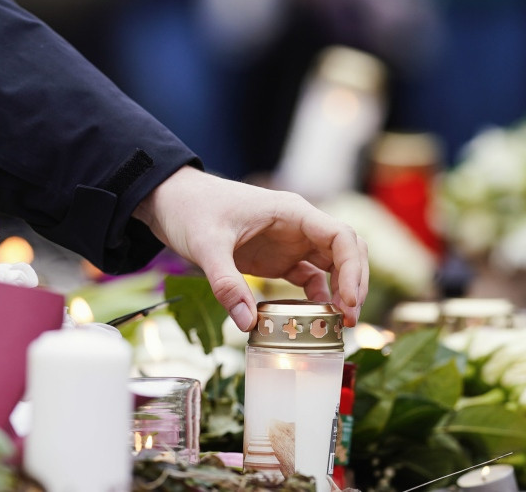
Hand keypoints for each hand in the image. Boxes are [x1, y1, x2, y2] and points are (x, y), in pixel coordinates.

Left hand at [133, 166, 368, 330]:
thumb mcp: (206, 246)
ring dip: (342, 292)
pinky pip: (310, 278)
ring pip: (333, 265)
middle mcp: (299, 226)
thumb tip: (248, 324)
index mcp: (292, 212)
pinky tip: (314, 319)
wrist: (171, 201)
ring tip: (339, 324)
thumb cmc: (191, 210)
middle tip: (349, 319)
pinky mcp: (279, 258)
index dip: (351, 270)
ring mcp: (291, 242)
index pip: (340, 236)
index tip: (348, 302)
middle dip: (355, 283)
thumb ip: (227, 284)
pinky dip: (318, 297)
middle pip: (346, 251)